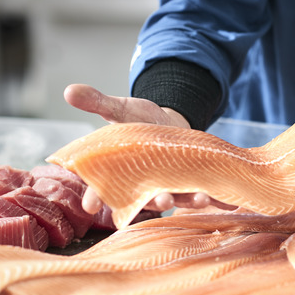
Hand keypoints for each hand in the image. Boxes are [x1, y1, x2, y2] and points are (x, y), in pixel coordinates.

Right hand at [64, 84, 235, 213]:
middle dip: (153, 203)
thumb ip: (98, 103)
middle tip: (161, 201)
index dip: (95, 196)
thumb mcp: (120, 110)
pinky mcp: (190, 184)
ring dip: (188, 201)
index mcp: (120, 171)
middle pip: (144, 200)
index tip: (90, 204)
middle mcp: (143, 185)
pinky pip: (200, 195)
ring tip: (199, 198)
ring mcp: (168, 186)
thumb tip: (69, 90)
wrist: (170, 123)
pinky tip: (224, 199)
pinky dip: (212, 198)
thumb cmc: (140, 121)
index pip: (101, 188)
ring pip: (176, 200)